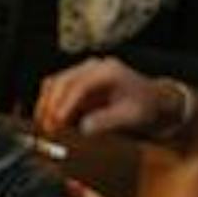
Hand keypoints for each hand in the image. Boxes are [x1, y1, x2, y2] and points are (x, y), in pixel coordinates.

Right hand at [34, 57, 167, 137]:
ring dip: (46, 105)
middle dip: (50, 105)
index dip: (65, 104)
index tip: (57, 122)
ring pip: (54, 84)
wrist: (154, 101)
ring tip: (44, 127)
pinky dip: (50, 105)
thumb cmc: (146, 108)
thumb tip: (83, 128)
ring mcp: (83, 73)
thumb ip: (107, 121)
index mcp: (108, 71)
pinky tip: (49, 122)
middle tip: (46, 129)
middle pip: (61, 81)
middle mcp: (92, 67)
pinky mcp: (78, 83)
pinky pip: (57, 90)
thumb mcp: (131, 117)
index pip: (79, 85)